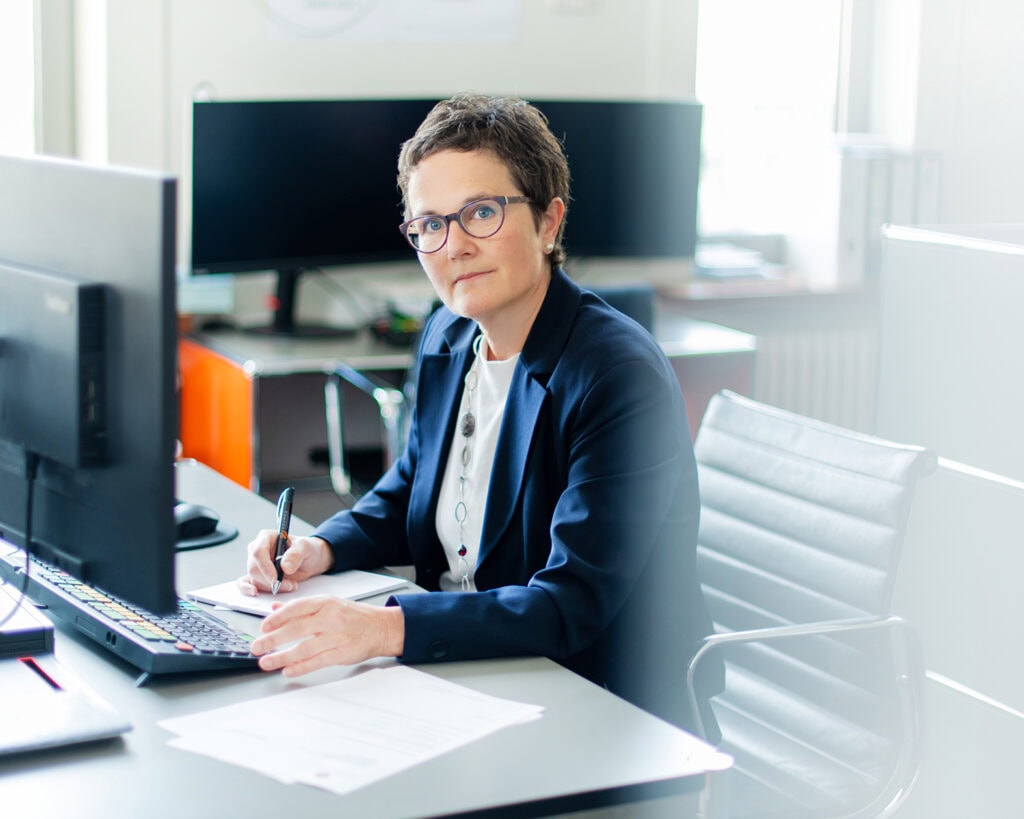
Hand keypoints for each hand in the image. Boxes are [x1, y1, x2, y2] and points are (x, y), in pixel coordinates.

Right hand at [239, 531, 333, 595]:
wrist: (310, 560)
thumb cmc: (306, 549)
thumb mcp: (305, 548)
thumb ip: (296, 555)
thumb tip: (285, 567)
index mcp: (266, 537)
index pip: (258, 552)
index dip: (265, 567)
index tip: (275, 579)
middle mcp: (258, 549)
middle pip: (254, 568)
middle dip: (270, 581)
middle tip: (288, 585)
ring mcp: (256, 563)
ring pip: (254, 579)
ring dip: (271, 587)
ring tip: (290, 585)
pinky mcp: (257, 575)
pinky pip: (245, 583)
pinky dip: (248, 589)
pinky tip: (254, 592)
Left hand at [249, 595, 404, 676]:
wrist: (381, 627)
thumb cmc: (354, 616)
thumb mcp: (329, 604)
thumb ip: (301, 607)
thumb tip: (275, 609)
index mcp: (325, 603)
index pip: (296, 608)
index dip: (277, 618)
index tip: (263, 627)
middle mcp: (330, 618)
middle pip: (296, 629)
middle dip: (272, 639)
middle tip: (256, 647)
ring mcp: (336, 637)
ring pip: (304, 648)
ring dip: (282, 657)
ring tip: (266, 662)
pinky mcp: (342, 653)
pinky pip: (317, 661)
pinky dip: (301, 667)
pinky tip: (288, 670)